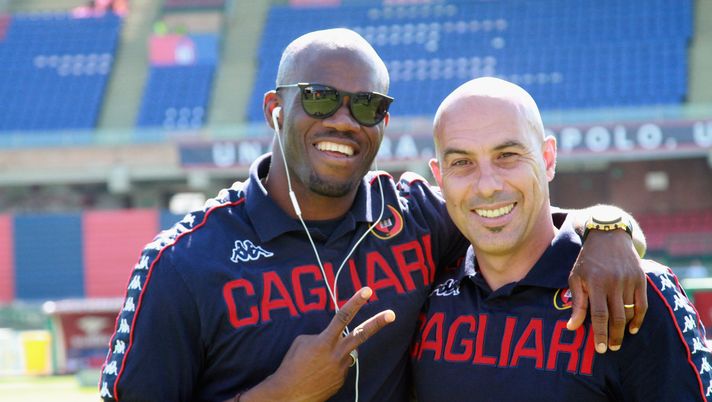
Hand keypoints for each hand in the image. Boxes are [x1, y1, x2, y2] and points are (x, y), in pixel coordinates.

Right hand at [240, 287, 395, 401]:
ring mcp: (342, 368)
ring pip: (348, 352)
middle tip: (392, 314)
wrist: (290, 394)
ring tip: (317, 363)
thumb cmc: (291, 365)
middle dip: (377, 323)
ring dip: (337, 352)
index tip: (367, 291)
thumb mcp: (302, 342)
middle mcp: (337, 354)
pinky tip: (319, 373)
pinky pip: (341, 366)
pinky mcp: (342, 380)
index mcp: (325, 341)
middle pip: (361, 334)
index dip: (356, 302)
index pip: (343, 316)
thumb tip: (332, 339)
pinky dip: (331, 366)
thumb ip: (320, 336)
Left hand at [566, 230, 647, 352]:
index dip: (600, 333)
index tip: (599, 349)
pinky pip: (643, 304)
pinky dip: (639, 318)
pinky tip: (633, 328)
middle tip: (610, 348)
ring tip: (617, 339)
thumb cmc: (587, 260)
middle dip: (614, 336)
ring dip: (625, 329)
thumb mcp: (576, 277)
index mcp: (595, 283)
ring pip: (630, 312)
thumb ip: (577, 303)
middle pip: (617, 317)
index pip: (599, 314)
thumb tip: (572, 327)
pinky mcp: (641, 279)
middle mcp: (614, 282)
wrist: (609, 236)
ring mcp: (629, 281)